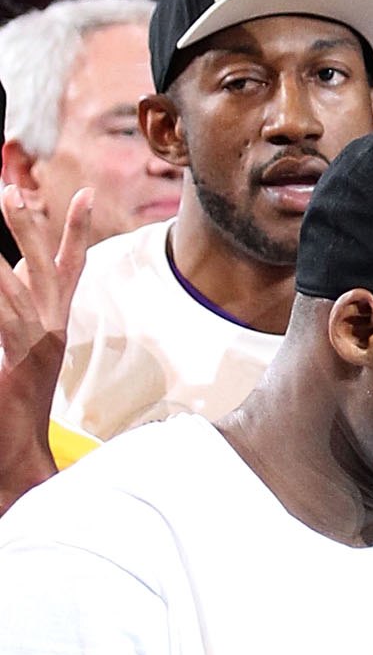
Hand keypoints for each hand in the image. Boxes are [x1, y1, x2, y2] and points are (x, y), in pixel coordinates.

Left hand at [0, 186, 90, 513]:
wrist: (20, 462)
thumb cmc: (14, 413)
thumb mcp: (21, 354)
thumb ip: (20, 316)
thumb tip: (19, 272)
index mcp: (55, 327)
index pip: (70, 268)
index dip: (76, 230)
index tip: (82, 192)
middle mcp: (53, 332)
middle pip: (48, 267)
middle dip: (30, 226)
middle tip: (10, 191)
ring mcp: (38, 347)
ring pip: (20, 288)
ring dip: (6, 253)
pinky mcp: (20, 362)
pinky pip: (7, 320)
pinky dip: (0, 293)